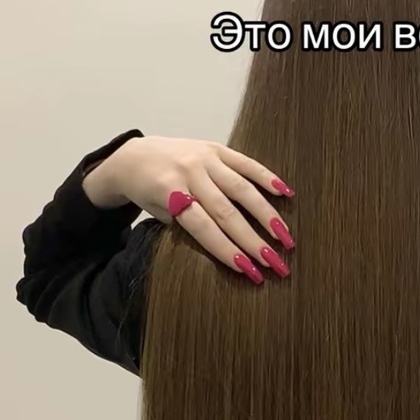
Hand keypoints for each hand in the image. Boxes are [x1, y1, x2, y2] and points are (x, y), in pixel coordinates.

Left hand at [84, 137, 293, 279]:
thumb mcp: (159, 214)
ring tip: (285, 237)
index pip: (203, 228)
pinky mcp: (216, 147)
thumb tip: (227, 249)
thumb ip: (188, 226)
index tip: (250, 272)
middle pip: (226, 212)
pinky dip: (266, 177)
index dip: (227, 250)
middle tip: (275, 264)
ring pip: (241, 189)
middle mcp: (189, 173)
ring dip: (267, 215)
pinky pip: (245, 162)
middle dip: (253, 241)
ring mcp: (204, 158)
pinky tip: (286, 193)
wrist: (134, 155)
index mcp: (169, 193)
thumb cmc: (148, 193)